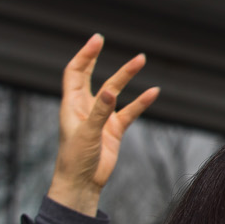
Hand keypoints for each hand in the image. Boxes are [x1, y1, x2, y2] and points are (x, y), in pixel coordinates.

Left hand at [48, 36, 159, 216]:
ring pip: (115, 91)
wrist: (82, 184)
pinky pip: (130, 111)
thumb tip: (110, 89)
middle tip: (103, 40)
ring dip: (126, 76)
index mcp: (71, 105)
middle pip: (91, 76)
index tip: (97, 41)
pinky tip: (153, 92)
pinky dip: (141, 102)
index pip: (75, 73)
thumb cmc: (75, 159)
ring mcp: (101, 117)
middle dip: (95, 58)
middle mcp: (85, 107)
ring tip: (141, 59)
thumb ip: (99, 111)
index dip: (84, 56)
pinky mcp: (114, 129)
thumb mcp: (86, 134)